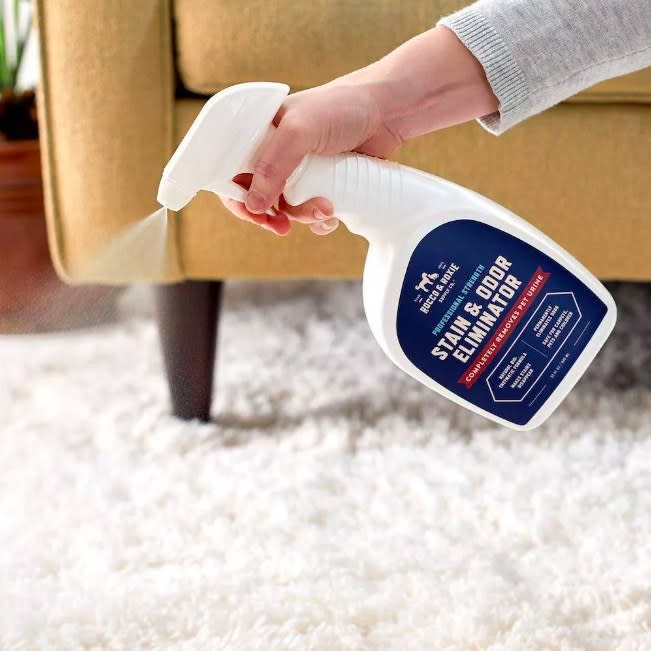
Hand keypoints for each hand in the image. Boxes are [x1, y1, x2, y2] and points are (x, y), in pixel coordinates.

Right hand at [221, 26, 497, 236]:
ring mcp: (298, 171)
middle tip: (281, 227)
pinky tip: (332, 215)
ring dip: (303, 217)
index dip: (237, 196)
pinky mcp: (321, 185)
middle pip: (257, 198)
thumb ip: (274, 167)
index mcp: (258, 134)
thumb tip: (253, 205)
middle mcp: (275, 154)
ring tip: (325, 209)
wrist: (388, 113)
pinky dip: (319, 221)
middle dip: (270, 216)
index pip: (231, 171)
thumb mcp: (301, 132)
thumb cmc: (342, 108)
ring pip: (286, 210)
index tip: (253, 214)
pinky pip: (309, 214)